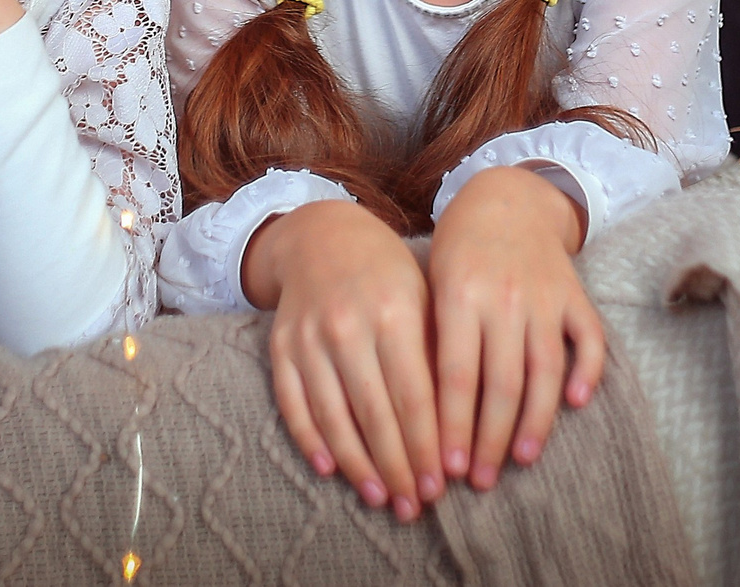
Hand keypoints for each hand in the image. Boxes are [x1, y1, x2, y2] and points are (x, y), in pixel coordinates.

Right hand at [242, 200, 443, 521]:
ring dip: (359, 465)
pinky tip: (331, 469)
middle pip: (376, 414)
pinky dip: (310, 440)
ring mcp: (308, 338)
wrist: (321, 235)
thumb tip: (460, 428)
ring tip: (382, 498)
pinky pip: (293, 404)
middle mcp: (348, 326)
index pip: (415, 396)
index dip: (428, 446)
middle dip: (399, 466)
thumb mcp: (423, 298)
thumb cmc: (388, 273)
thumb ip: (437, 355)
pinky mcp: (279, 348)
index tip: (444, 483)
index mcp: (394, 312)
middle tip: (418, 505)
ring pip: (334, 417)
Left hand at [427, 165, 602, 490]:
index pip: (457, 376)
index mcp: (459, 294)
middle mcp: (505, 297)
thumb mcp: (429, 283)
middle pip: (502, 383)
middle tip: (477, 481)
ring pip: (545, 371)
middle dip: (489, 439)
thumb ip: (430, 340)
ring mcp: (544, 296)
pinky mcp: (575, 294)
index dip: (453, 427)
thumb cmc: (456, 250)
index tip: (445, 469)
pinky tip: (577, 404)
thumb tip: (421, 416)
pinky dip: (587, 372)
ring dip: (535, 423)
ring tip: (521, 460)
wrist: (507, 199)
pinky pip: (589, 339)